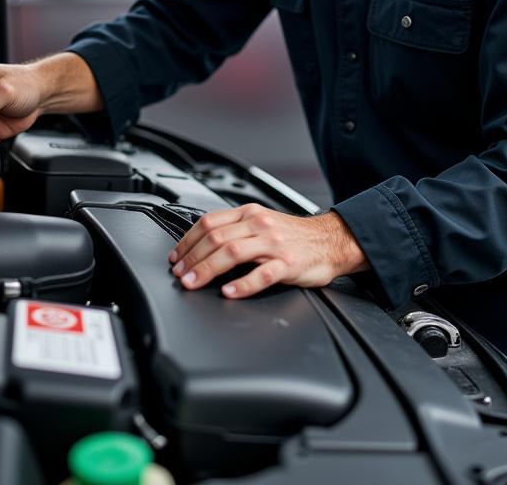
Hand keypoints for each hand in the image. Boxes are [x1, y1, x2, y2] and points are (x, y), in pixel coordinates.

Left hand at [167, 204, 368, 298]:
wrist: (330, 240)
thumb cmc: (293, 236)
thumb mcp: (261, 223)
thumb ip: (235, 231)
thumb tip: (202, 247)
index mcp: (249, 213)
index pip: (209, 222)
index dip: (187, 241)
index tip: (176, 258)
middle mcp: (258, 224)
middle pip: (216, 238)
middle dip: (192, 258)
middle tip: (179, 275)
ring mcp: (273, 244)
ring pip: (232, 252)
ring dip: (207, 269)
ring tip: (193, 283)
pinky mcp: (288, 264)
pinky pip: (262, 274)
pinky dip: (242, 284)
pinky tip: (229, 292)